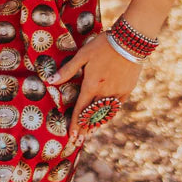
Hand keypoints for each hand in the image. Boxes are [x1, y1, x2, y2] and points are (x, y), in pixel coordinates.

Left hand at [50, 31, 141, 150]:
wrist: (130, 41)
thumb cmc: (103, 45)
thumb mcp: (82, 55)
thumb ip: (67, 70)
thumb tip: (50, 81)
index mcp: (91, 85)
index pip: (81, 109)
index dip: (76, 123)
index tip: (72, 136)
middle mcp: (104, 92)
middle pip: (93, 115)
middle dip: (86, 128)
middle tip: (80, 139)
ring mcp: (118, 92)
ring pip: (106, 112)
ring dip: (98, 123)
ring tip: (92, 131)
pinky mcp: (128, 89)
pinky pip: (117, 105)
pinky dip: (111, 112)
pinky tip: (107, 116)